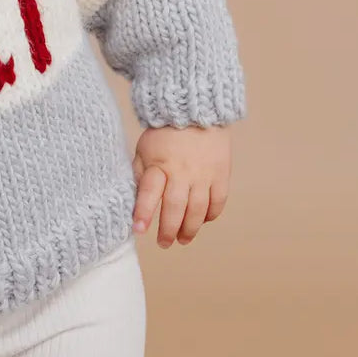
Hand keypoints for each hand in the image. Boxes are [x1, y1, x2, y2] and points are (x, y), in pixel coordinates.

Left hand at [131, 124, 232, 247]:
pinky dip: (210, 215)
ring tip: (182, 239)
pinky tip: (202, 221)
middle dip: (168, 230)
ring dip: (190, 229)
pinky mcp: (221, 174)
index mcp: (159, 165)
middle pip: (175, 208)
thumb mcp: (143, 150)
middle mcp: (182, 172)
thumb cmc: (163, 134)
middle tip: (163, 243)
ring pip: (198, 210)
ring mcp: (204, 174)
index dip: (143, 213)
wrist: (195, 112)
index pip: (149, 193)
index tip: (138, 230)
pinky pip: (218, 201)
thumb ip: (140, 174)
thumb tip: (136, 200)